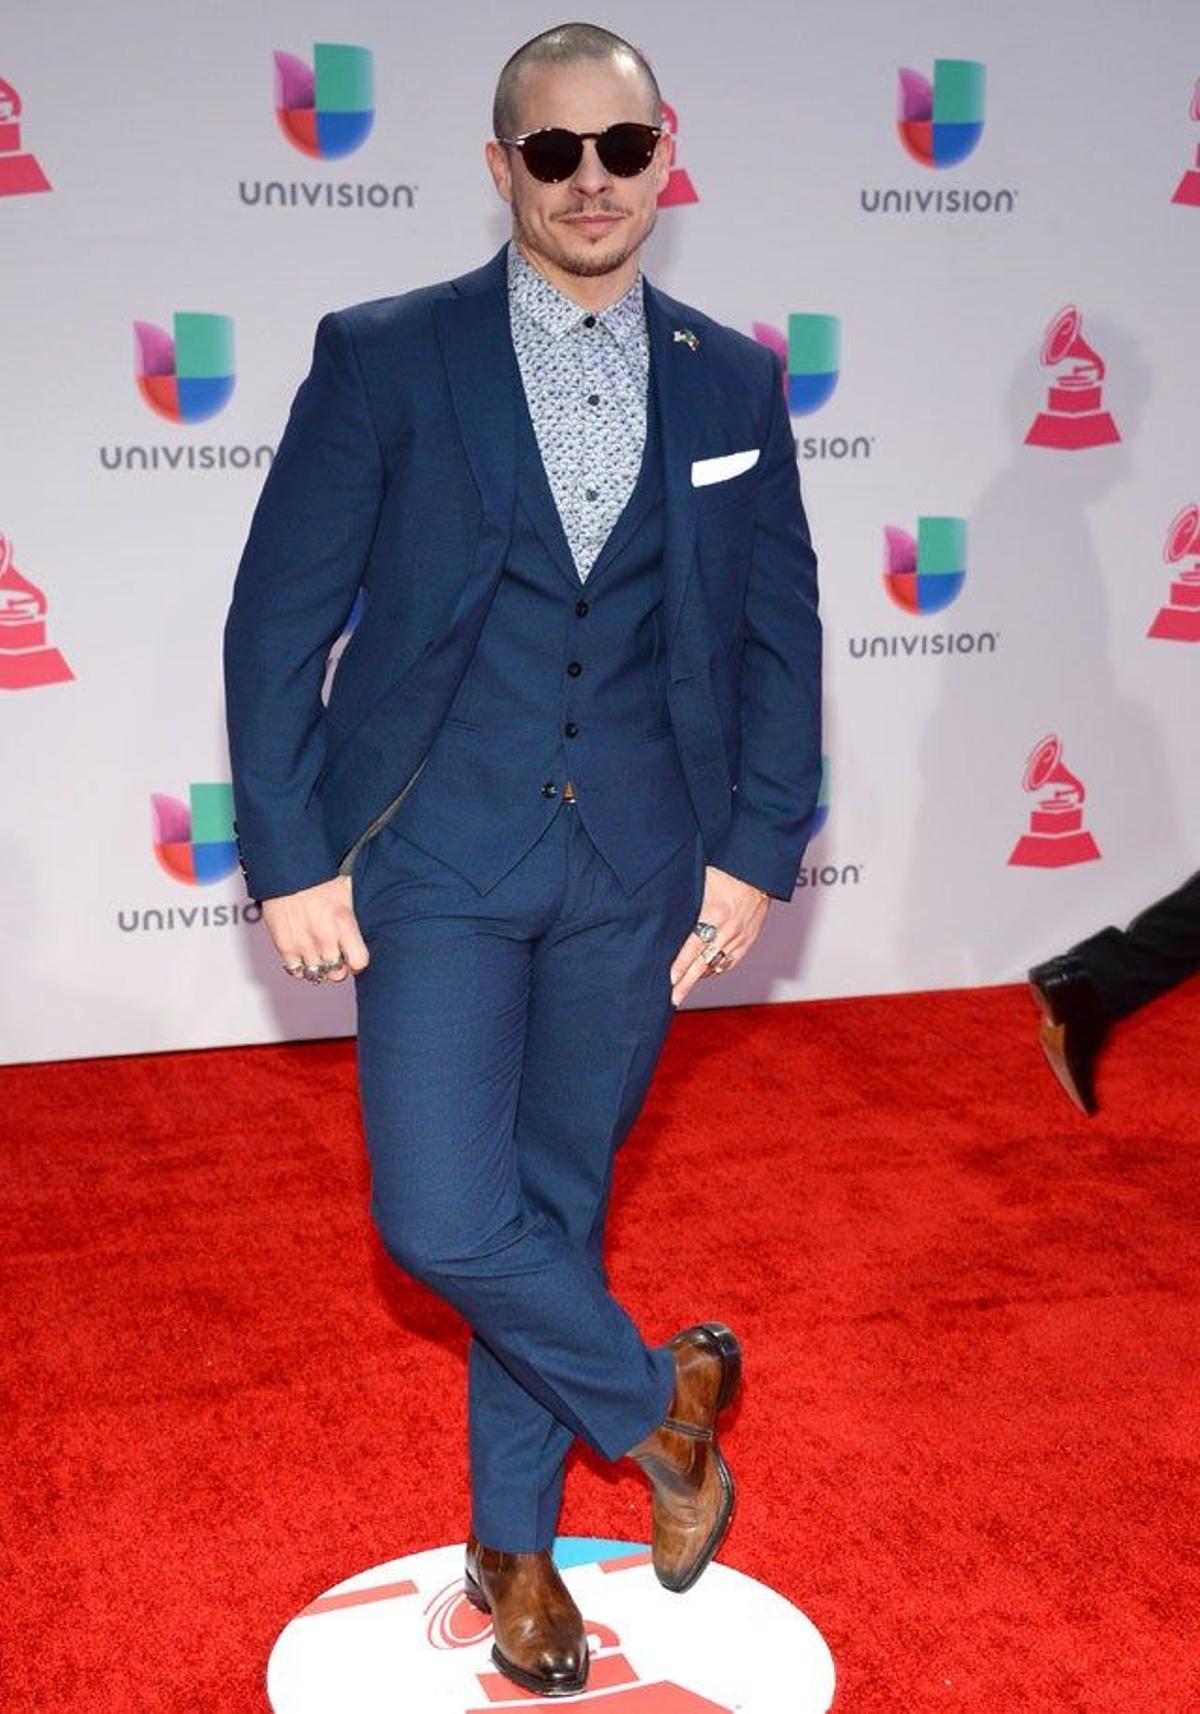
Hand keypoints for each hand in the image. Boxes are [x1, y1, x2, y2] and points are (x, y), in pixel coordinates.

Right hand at [261, 874, 369, 984]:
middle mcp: (324, 936)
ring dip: (319, 967)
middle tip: (334, 955)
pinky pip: (295, 970)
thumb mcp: (347, 890)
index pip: (359, 962)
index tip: (353, 956)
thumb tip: (365, 926)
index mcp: (344, 922)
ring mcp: (303, 943)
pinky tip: (302, 954)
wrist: (287, 866)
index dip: (357, 962)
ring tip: (317, 953)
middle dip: (338, 967)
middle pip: (337, 974)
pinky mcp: (283, 944)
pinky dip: (299, 966)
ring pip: (316, 975)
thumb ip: (353, 916)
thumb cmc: (319, 873)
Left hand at [670, 865, 769, 1006]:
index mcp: (714, 914)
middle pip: (703, 962)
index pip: (693, 946)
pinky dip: (716, 968)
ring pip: (717, 964)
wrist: (757, 872)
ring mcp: (740, 937)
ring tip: (683, 988)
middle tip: (674, 998)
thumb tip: (664, 914)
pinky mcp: (748, 940)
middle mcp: (728, 930)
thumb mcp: (701, 882)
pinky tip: (705, 972)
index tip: (670, 979)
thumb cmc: (725, 872)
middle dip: (687, 982)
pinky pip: (730, 961)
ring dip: (700, 977)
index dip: (681, 964)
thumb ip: (685, 902)